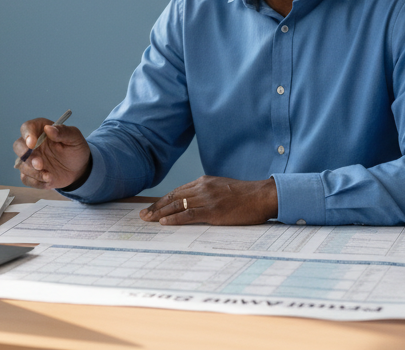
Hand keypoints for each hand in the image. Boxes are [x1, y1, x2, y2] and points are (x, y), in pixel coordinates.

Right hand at [14, 118, 89, 189]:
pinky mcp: (32, 174)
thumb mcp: (75, 138)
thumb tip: (49, 128)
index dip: (27, 134)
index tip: (32, 143)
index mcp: (41, 130)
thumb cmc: (75, 149)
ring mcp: (30, 160)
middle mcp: (32, 144)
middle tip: (39, 164)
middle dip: (26, 156)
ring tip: (50, 177)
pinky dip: (36, 182)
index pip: (27, 127)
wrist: (78, 169)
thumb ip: (63, 132)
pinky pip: (26, 179)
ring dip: (33, 172)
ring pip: (21, 165)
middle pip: (18, 146)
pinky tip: (49, 182)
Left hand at [140, 176, 277, 225]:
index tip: (151, 208)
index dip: (162, 200)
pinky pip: (188, 215)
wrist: (262, 196)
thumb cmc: (246, 196)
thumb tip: (194, 204)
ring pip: (177, 205)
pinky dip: (174, 219)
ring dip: (160, 213)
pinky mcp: (213, 211)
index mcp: (204, 182)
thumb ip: (208, 193)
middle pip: (173, 197)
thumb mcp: (223, 189)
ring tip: (147, 220)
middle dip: (156, 207)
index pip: (177, 191)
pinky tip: (164, 222)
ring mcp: (207, 199)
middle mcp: (202, 188)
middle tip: (142, 215)